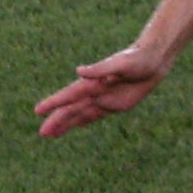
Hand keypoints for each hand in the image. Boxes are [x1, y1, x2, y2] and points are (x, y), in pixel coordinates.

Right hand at [35, 45, 171, 137]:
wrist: (154, 60)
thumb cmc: (138, 58)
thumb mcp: (121, 64)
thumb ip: (100, 69)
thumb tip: (79, 71)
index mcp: (93, 82)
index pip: (69, 95)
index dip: (54, 103)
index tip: (38, 111)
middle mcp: (95, 92)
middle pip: (72, 109)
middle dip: (57, 121)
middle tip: (42, 133)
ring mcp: (104, 99)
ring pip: (80, 115)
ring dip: (66, 124)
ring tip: (50, 134)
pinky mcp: (115, 105)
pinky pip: (95, 116)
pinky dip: (82, 121)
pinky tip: (73, 126)